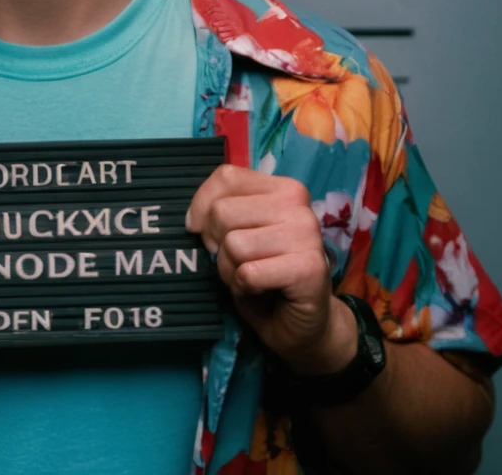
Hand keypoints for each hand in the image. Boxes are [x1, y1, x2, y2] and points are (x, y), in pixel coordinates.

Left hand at [186, 164, 355, 375]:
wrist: (306, 324)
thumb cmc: (266, 273)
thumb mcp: (241, 232)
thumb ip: (222, 212)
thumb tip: (192, 221)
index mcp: (282, 188)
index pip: (226, 177)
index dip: (202, 206)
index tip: (203, 231)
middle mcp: (298, 204)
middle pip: (223, 212)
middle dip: (216, 245)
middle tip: (237, 262)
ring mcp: (307, 234)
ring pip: (233, 244)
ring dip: (230, 270)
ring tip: (251, 278)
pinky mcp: (309, 268)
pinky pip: (248, 273)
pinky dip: (244, 288)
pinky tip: (262, 291)